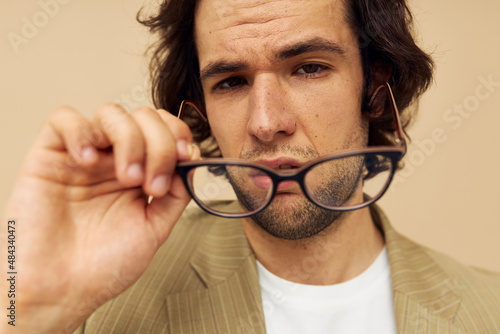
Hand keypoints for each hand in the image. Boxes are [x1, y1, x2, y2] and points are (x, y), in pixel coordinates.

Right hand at [1, 104, 197, 332]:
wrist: (62, 291)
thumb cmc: (105, 266)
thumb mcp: (155, 227)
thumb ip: (177, 191)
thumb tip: (192, 158)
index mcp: (139, 173)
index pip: (163, 130)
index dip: (178, 134)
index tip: (185, 156)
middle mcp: (113, 160)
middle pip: (143, 116)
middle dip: (159, 143)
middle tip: (152, 182)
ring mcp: (83, 156)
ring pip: (111, 113)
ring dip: (130, 140)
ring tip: (126, 178)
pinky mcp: (49, 157)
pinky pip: (63, 118)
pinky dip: (82, 131)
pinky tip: (89, 162)